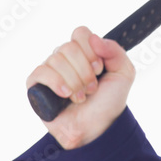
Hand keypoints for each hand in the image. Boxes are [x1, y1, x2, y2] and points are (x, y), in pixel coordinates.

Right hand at [26, 26, 135, 149]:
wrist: (97, 128)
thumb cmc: (108, 101)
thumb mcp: (124, 74)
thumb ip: (115, 51)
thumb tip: (94, 38)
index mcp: (84, 52)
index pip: (80, 33)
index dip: (90, 50)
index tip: (99, 69)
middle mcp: (65, 58)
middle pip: (68, 47)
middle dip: (84, 71)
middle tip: (92, 88)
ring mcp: (50, 70)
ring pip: (56, 60)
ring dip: (74, 82)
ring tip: (81, 97)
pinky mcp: (36, 85)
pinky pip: (41, 72)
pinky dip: (56, 82)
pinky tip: (65, 94)